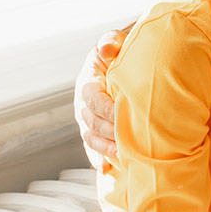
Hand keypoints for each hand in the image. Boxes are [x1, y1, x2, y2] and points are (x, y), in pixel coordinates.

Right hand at [74, 26, 126, 165]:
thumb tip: (106, 50)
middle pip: (91, 121)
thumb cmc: (122, 51)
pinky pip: (91, 147)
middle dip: (108, 133)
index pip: (93, 98)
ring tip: (121, 157)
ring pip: (90, 137)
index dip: (106, 109)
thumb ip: (111, 42)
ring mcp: (87, 118)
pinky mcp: (93, 130)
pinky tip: (107, 169)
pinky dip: (98, 158)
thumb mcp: (116, 41)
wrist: (124, 62)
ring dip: (104, 149)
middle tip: (127, 143)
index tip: (122, 116)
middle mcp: (83, 101)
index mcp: (87, 80)